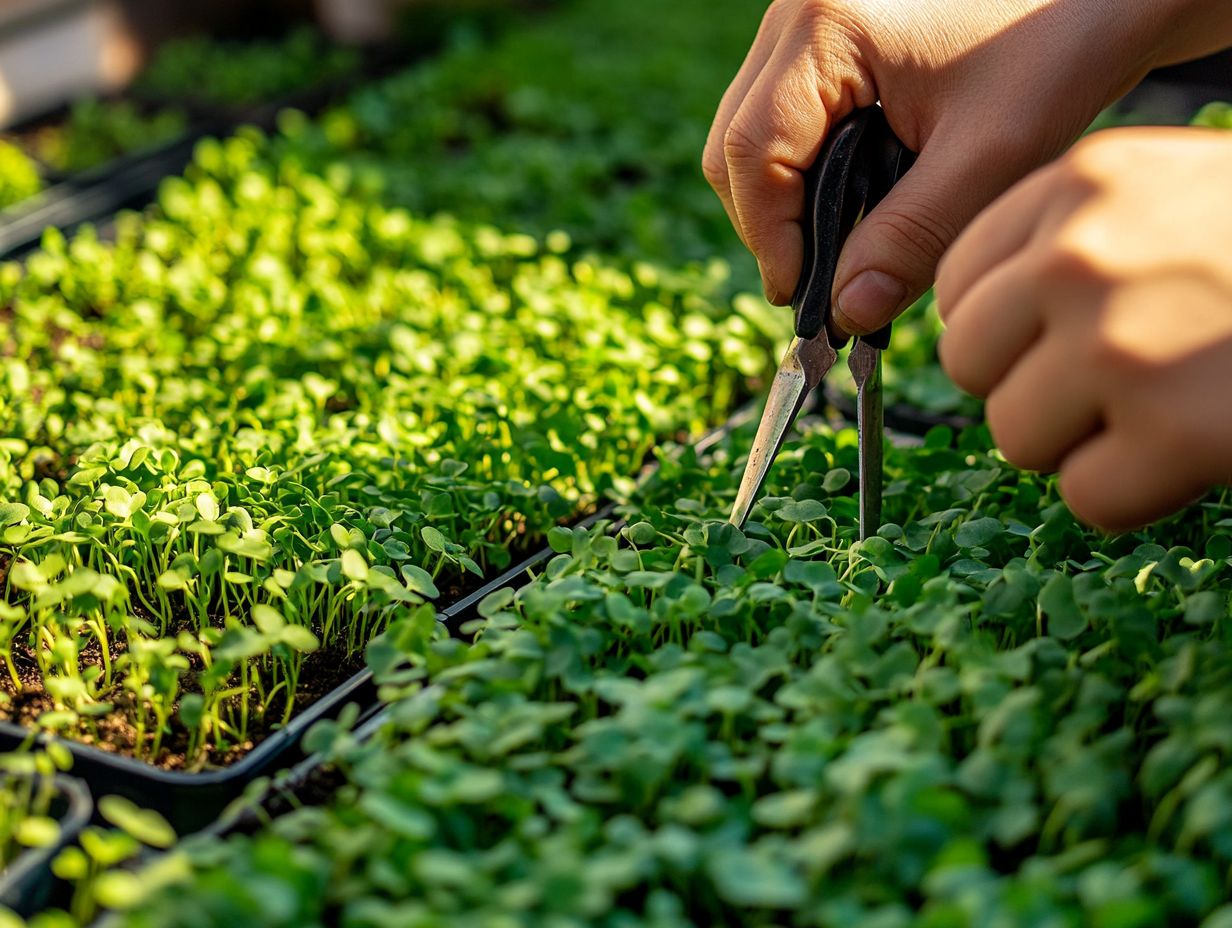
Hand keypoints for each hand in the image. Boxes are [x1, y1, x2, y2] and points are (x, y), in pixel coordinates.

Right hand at [702, 0, 1231, 333]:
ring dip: (785, 200)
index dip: (770, 238)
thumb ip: (911, 240)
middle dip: (771, 224)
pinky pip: (783, 117)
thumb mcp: (989, 158)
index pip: (752, 151)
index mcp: (827, 27)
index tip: (805, 300)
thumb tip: (843, 314)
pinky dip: (805, 170)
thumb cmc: (1057, 53)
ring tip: (844, 247)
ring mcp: (806, 18)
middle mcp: (798, 12)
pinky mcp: (826, 34)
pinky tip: (856, 200)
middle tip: (822, 283)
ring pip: (752, 132)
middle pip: (736, 143)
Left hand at [937, 128, 1231, 531]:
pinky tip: (1190, 450)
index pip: (958, 282)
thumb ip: (1064, 242)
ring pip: (1014, 436)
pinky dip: (1134, 494)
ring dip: (1081, 442)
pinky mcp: (1176, 434)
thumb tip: (971, 329)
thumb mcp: (1165, 198)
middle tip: (1110, 385)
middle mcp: (1085, 254)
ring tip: (1159, 408)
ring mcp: (1123, 345)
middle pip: (969, 363)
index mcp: (1083, 183)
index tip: (1052, 339)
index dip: (1002, 328)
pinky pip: (1086, 497)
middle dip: (1030, 387)